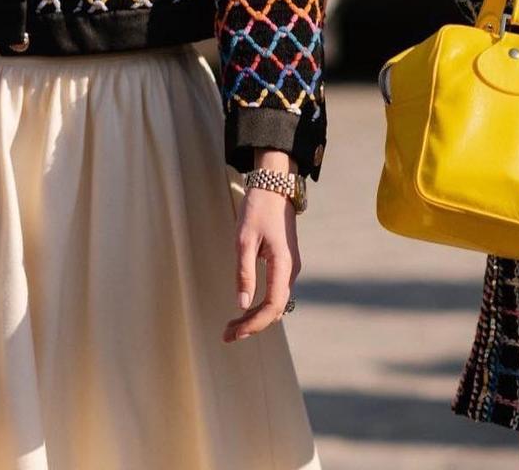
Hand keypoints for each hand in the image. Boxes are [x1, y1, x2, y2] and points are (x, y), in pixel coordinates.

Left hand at [222, 152, 300, 342]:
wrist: (275, 185)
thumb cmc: (258, 209)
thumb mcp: (244, 239)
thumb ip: (244, 272)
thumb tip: (241, 304)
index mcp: (283, 264)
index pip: (272, 306)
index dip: (254, 324)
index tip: (233, 333)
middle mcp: (291, 269)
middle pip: (276, 309)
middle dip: (253, 325)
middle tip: (227, 334)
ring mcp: (290, 266)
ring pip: (277, 302)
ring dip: (256, 316)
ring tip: (233, 325)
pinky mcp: (286, 262)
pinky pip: (277, 292)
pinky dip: (262, 304)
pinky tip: (246, 307)